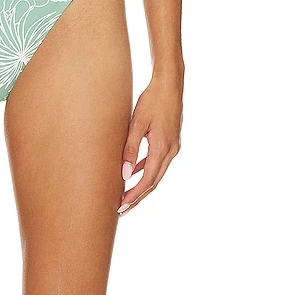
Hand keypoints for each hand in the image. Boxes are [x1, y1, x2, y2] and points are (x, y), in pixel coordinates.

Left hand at [117, 71, 182, 215]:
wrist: (170, 84)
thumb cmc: (152, 100)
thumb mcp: (137, 124)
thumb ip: (131, 149)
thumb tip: (125, 174)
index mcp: (163, 148)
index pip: (148, 180)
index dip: (134, 195)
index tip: (121, 206)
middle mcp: (172, 151)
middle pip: (153, 181)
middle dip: (138, 197)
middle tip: (121, 210)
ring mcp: (174, 146)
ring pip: (157, 173)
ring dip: (142, 186)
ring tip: (127, 197)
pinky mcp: (171, 141)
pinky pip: (158, 162)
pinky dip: (147, 170)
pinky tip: (135, 172)